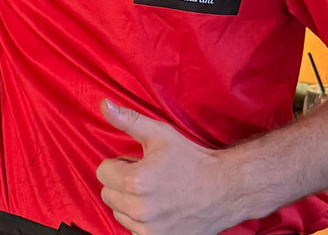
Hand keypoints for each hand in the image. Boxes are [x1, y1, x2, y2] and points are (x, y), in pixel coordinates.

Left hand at [95, 100, 230, 234]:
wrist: (224, 189)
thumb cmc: (191, 160)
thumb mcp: (159, 134)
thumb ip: (127, 120)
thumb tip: (103, 105)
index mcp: (136, 181)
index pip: (102, 171)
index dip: (119, 163)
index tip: (137, 163)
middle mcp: (140, 209)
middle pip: (107, 193)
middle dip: (121, 182)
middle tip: (146, 176)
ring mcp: (149, 229)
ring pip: (118, 211)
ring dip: (128, 201)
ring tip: (152, 191)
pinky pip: (132, 228)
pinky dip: (139, 218)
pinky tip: (157, 207)